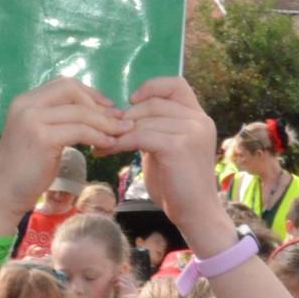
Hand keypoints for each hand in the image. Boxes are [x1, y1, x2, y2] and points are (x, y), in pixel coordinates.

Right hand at [0, 77, 127, 224]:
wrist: (5, 193)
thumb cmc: (24, 167)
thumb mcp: (37, 133)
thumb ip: (56, 118)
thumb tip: (94, 109)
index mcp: (24, 101)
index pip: (63, 84)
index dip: (89, 93)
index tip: (107, 107)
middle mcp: (25, 105)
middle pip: (72, 91)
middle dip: (98, 104)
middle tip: (118, 119)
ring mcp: (32, 120)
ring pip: (80, 112)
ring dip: (106, 122)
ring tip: (120, 133)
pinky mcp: (43, 138)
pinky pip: (81, 131)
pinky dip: (99, 136)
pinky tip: (108, 144)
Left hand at [114, 77, 233, 251]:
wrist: (194, 213)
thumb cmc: (176, 184)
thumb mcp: (165, 148)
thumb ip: (154, 128)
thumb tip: (122, 114)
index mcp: (198, 117)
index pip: (176, 85)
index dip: (151, 87)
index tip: (130, 100)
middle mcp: (199, 120)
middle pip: (152, 103)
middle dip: (124, 116)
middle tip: (100, 129)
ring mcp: (191, 132)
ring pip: (143, 120)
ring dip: (116, 131)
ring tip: (99, 143)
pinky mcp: (178, 146)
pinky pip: (139, 136)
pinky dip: (118, 143)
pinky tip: (105, 151)